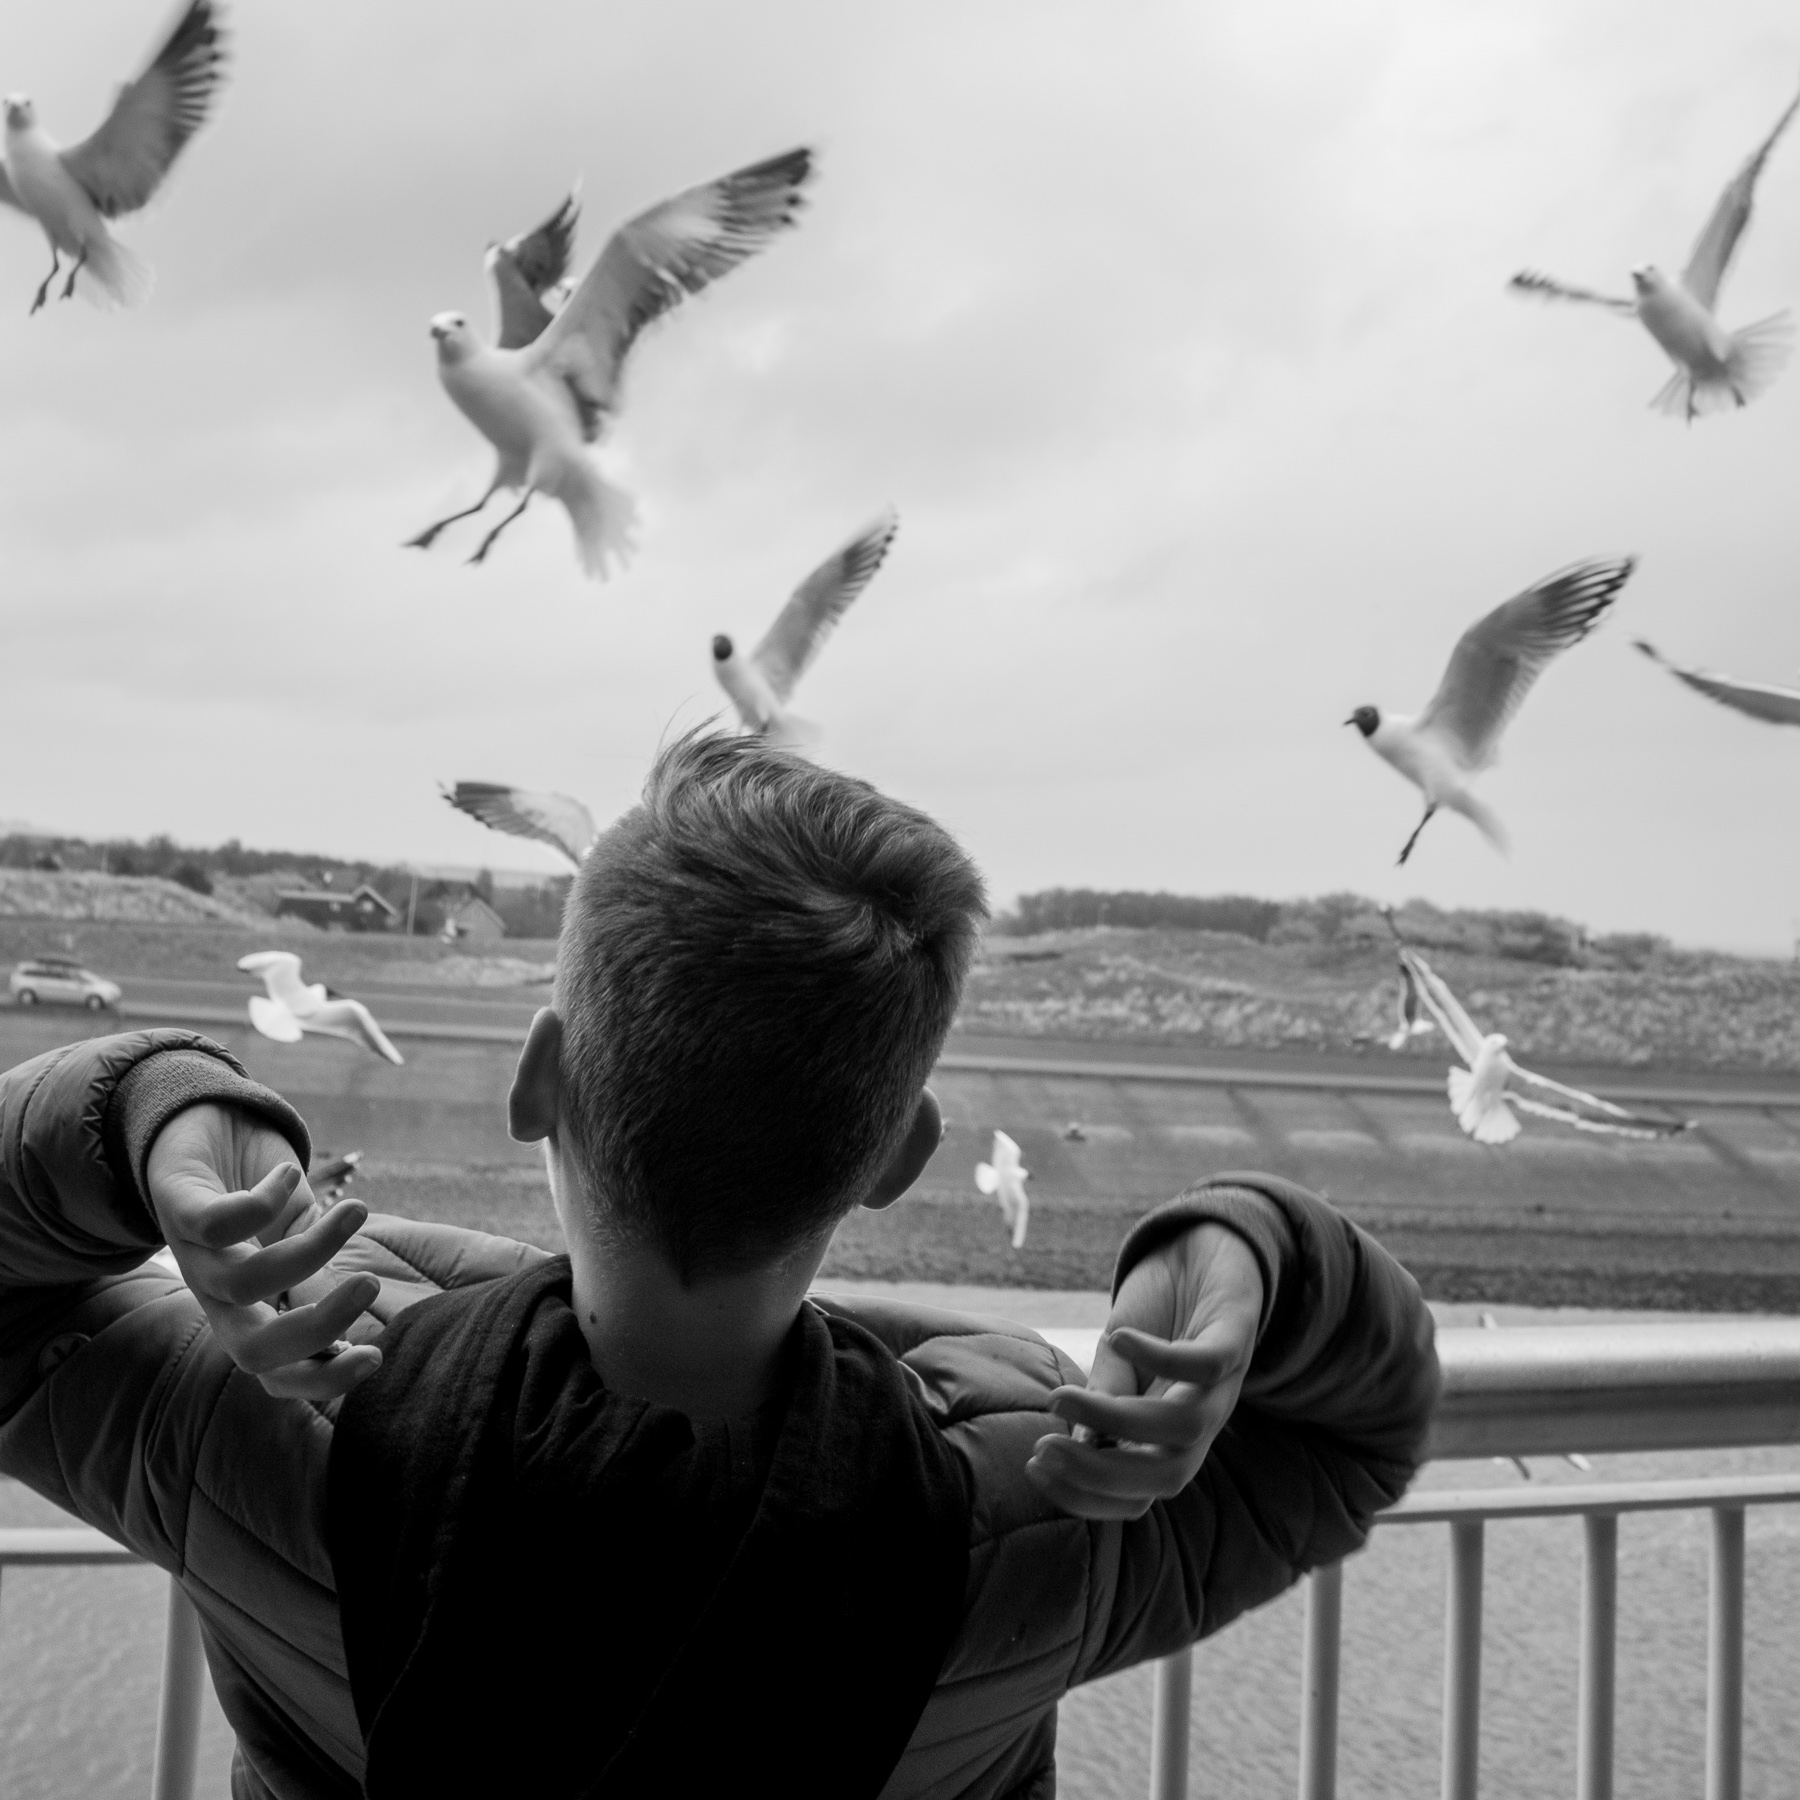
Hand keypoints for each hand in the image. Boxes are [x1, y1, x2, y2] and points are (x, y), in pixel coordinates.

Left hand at [145, 1102, 382, 1400]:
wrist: (206, 1126)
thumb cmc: (262, 1189)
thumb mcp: (298, 1236)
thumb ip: (316, 1278)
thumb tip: (347, 1325)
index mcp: (249, 1310)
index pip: (276, 1372)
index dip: (322, 1380)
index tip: (376, 1355)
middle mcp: (216, 1294)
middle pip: (251, 1350)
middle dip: (316, 1328)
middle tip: (368, 1285)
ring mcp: (191, 1254)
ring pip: (243, 1283)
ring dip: (312, 1249)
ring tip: (356, 1210)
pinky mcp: (175, 1205)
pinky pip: (214, 1224)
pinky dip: (264, 1201)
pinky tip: (289, 1172)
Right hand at [1026, 1223, 1262, 1519]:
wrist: (1203, 1253)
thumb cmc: (1156, 1315)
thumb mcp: (1118, 1362)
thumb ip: (1104, 1400)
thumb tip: (1076, 1446)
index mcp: (1170, 1438)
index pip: (1138, 1495)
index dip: (1086, 1494)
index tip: (1033, 1467)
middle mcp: (1201, 1421)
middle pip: (1167, 1478)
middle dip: (1101, 1475)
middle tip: (1044, 1449)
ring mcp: (1223, 1383)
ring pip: (1184, 1426)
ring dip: (1117, 1420)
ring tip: (1063, 1398)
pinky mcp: (1235, 1336)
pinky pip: (1207, 1363)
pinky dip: (1162, 1358)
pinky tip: (1117, 1339)